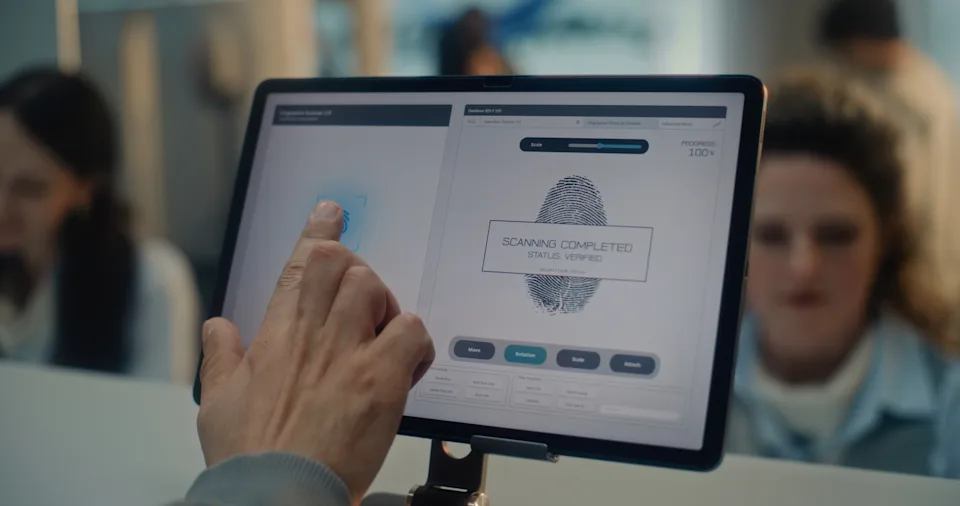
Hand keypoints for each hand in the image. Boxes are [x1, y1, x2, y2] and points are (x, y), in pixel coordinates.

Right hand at [196, 200, 435, 500]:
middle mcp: (314, 334)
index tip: (330, 214)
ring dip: (383, 301)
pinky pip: (412, 331)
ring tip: (380, 332)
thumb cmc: (251, 456)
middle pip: (341, 264)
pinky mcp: (379, 380)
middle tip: (362, 293)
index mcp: (277, 335)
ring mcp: (348, 353)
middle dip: (356, 268)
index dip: (318, 233)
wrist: (277, 493)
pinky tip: (407, 363)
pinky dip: (415, 339)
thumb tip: (216, 328)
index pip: (300, 265)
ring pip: (374, 286)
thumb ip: (220, 356)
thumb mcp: (218, 402)